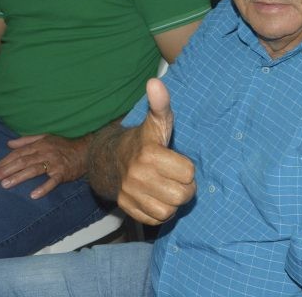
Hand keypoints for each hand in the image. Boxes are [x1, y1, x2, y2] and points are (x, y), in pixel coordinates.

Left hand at [0, 133, 89, 198]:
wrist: (86, 150)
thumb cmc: (64, 145)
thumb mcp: (46, 137)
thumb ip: (26, 140)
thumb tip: (9, 143)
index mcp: (40, 144)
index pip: (19, 153)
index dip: (5, 160)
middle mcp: (45, 153)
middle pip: (22, 161)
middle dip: (6, 170)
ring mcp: (54, 164)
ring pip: (33, 170)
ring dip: (18, 178)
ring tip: (5, 185)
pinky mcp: (63, 173)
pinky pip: (52, 182)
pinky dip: (43, 188)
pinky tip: (34, 195)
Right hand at [115, 79, 195, 224]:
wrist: (112, 159)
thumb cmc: (145, 140)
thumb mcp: (156, 121)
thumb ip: (161, 104)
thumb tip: (155, 82)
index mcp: (149, 154)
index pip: (188, 172)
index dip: (187, 167)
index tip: (177, 161)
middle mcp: (137, 176)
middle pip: (181, 195)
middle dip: (184, 187)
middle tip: (176, 177)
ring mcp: (131, 194)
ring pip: (169, 211)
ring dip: (173, 202)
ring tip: (167, 187)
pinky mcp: (128, 209)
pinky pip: (156, 220)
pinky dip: (160, 212)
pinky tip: (157, 197)